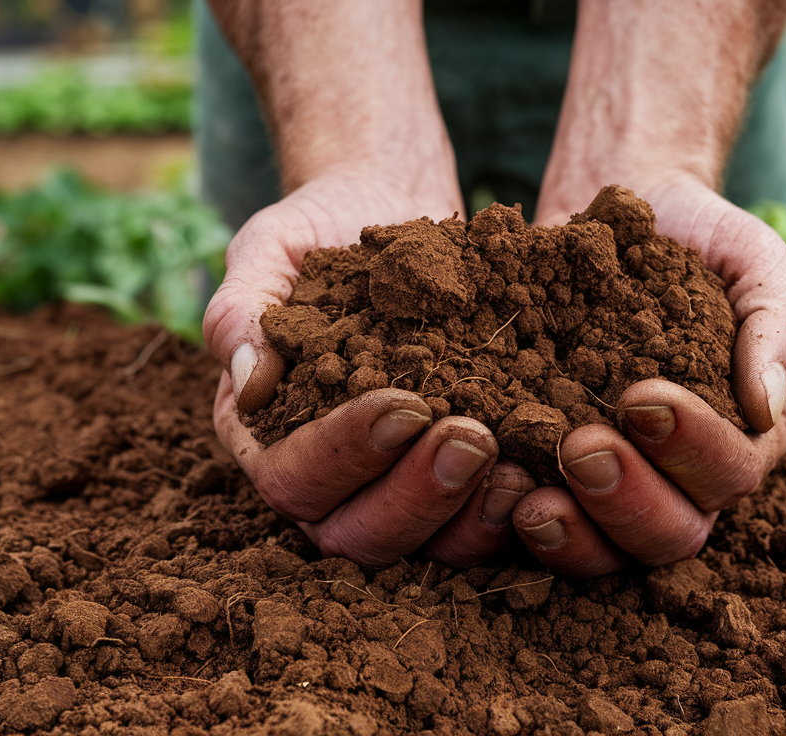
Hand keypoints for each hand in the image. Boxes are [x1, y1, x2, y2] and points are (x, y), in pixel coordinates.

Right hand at [205, 174, 533, 566]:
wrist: (393, 211)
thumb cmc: (321, 232)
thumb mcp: (271, 250)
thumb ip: (242, 308)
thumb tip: (249, 380)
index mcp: (267, 436)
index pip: (293, 478)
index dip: (347, 453)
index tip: (406, 403)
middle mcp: (327, 481)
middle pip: (356, 534)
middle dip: (417, 495)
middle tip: (472, 439)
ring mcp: (392, 489)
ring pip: (421, 548)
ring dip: (467, 518)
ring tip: (514, 468)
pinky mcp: (453, 484)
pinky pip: (476, 528)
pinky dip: (508, 514)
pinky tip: (543, 475)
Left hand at [516, 174, 785, 575]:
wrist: (604, 209)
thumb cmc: (692, 237)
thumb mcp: (751, 261)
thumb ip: (780, 326)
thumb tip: (767, 408)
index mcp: (742, 437)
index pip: (731, 473)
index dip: (693, 449)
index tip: (643, 398)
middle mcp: (680, 478)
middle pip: (672, 533)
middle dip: (629, 500)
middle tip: (582, 447)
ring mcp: (611, 484)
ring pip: (606, 550)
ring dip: (574, 534)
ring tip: (532, 498)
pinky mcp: (547, 476)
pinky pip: (538, 525)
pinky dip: (511, 521)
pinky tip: (490, 492)